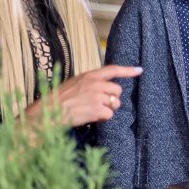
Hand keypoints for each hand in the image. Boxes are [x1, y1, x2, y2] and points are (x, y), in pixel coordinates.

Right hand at [26, 65, 141, 126]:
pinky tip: (91, 117)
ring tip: (92, 110)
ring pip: (115, 104)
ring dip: (107, 109)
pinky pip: (109, 115)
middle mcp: (95, 84)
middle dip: (113, 99)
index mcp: (89, 75)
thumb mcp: (75, 84)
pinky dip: (102, 118)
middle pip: (118, 91)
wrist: (49, 112)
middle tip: (100, 104)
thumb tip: (106, 88)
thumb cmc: (59, 99)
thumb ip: (91, 83)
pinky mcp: (97, 109)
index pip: (113, 69)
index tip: (140, 70)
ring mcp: (97, 96)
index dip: (128, 70)